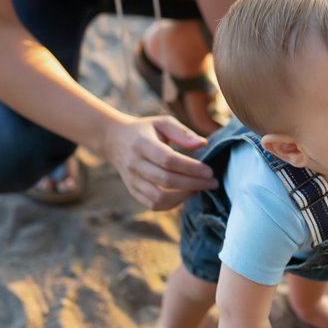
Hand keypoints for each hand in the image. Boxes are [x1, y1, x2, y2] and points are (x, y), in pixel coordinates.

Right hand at [102, 116, 216, 209]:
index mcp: (141, 144)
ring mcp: (132, 180)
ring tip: (200, 189)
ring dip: (184, 196)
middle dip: (193, 184)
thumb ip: (182, 132)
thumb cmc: (145, 130)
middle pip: (166, 180)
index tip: (209, 171)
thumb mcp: (162, 123)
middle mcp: (134, 164)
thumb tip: (202, 144)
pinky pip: (153, 205)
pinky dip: (172, 204)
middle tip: (212, 182)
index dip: (191, 168)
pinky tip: (185, 194)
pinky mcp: (133, 191)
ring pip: (159, 197)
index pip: (168, 160)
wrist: (115, 140)